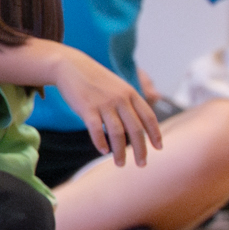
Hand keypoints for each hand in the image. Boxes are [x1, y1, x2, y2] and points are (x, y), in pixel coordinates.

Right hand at [50, 45, 162, 166]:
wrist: (69, 65)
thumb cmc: (93, 79)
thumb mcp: (117, 86)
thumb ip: (128, 102)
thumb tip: (136, 124)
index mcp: (130, 94)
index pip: (148, 117)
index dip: (155, 134)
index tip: (159, 148)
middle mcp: (120, 99)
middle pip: (136, 129)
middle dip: (141, 150)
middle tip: (142, 164)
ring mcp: (103, 103)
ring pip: (117, 133)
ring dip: (120, 152)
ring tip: (120, 163)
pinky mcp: (86, 108)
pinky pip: (96, 129)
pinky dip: (100, 142)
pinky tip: (103, 151)